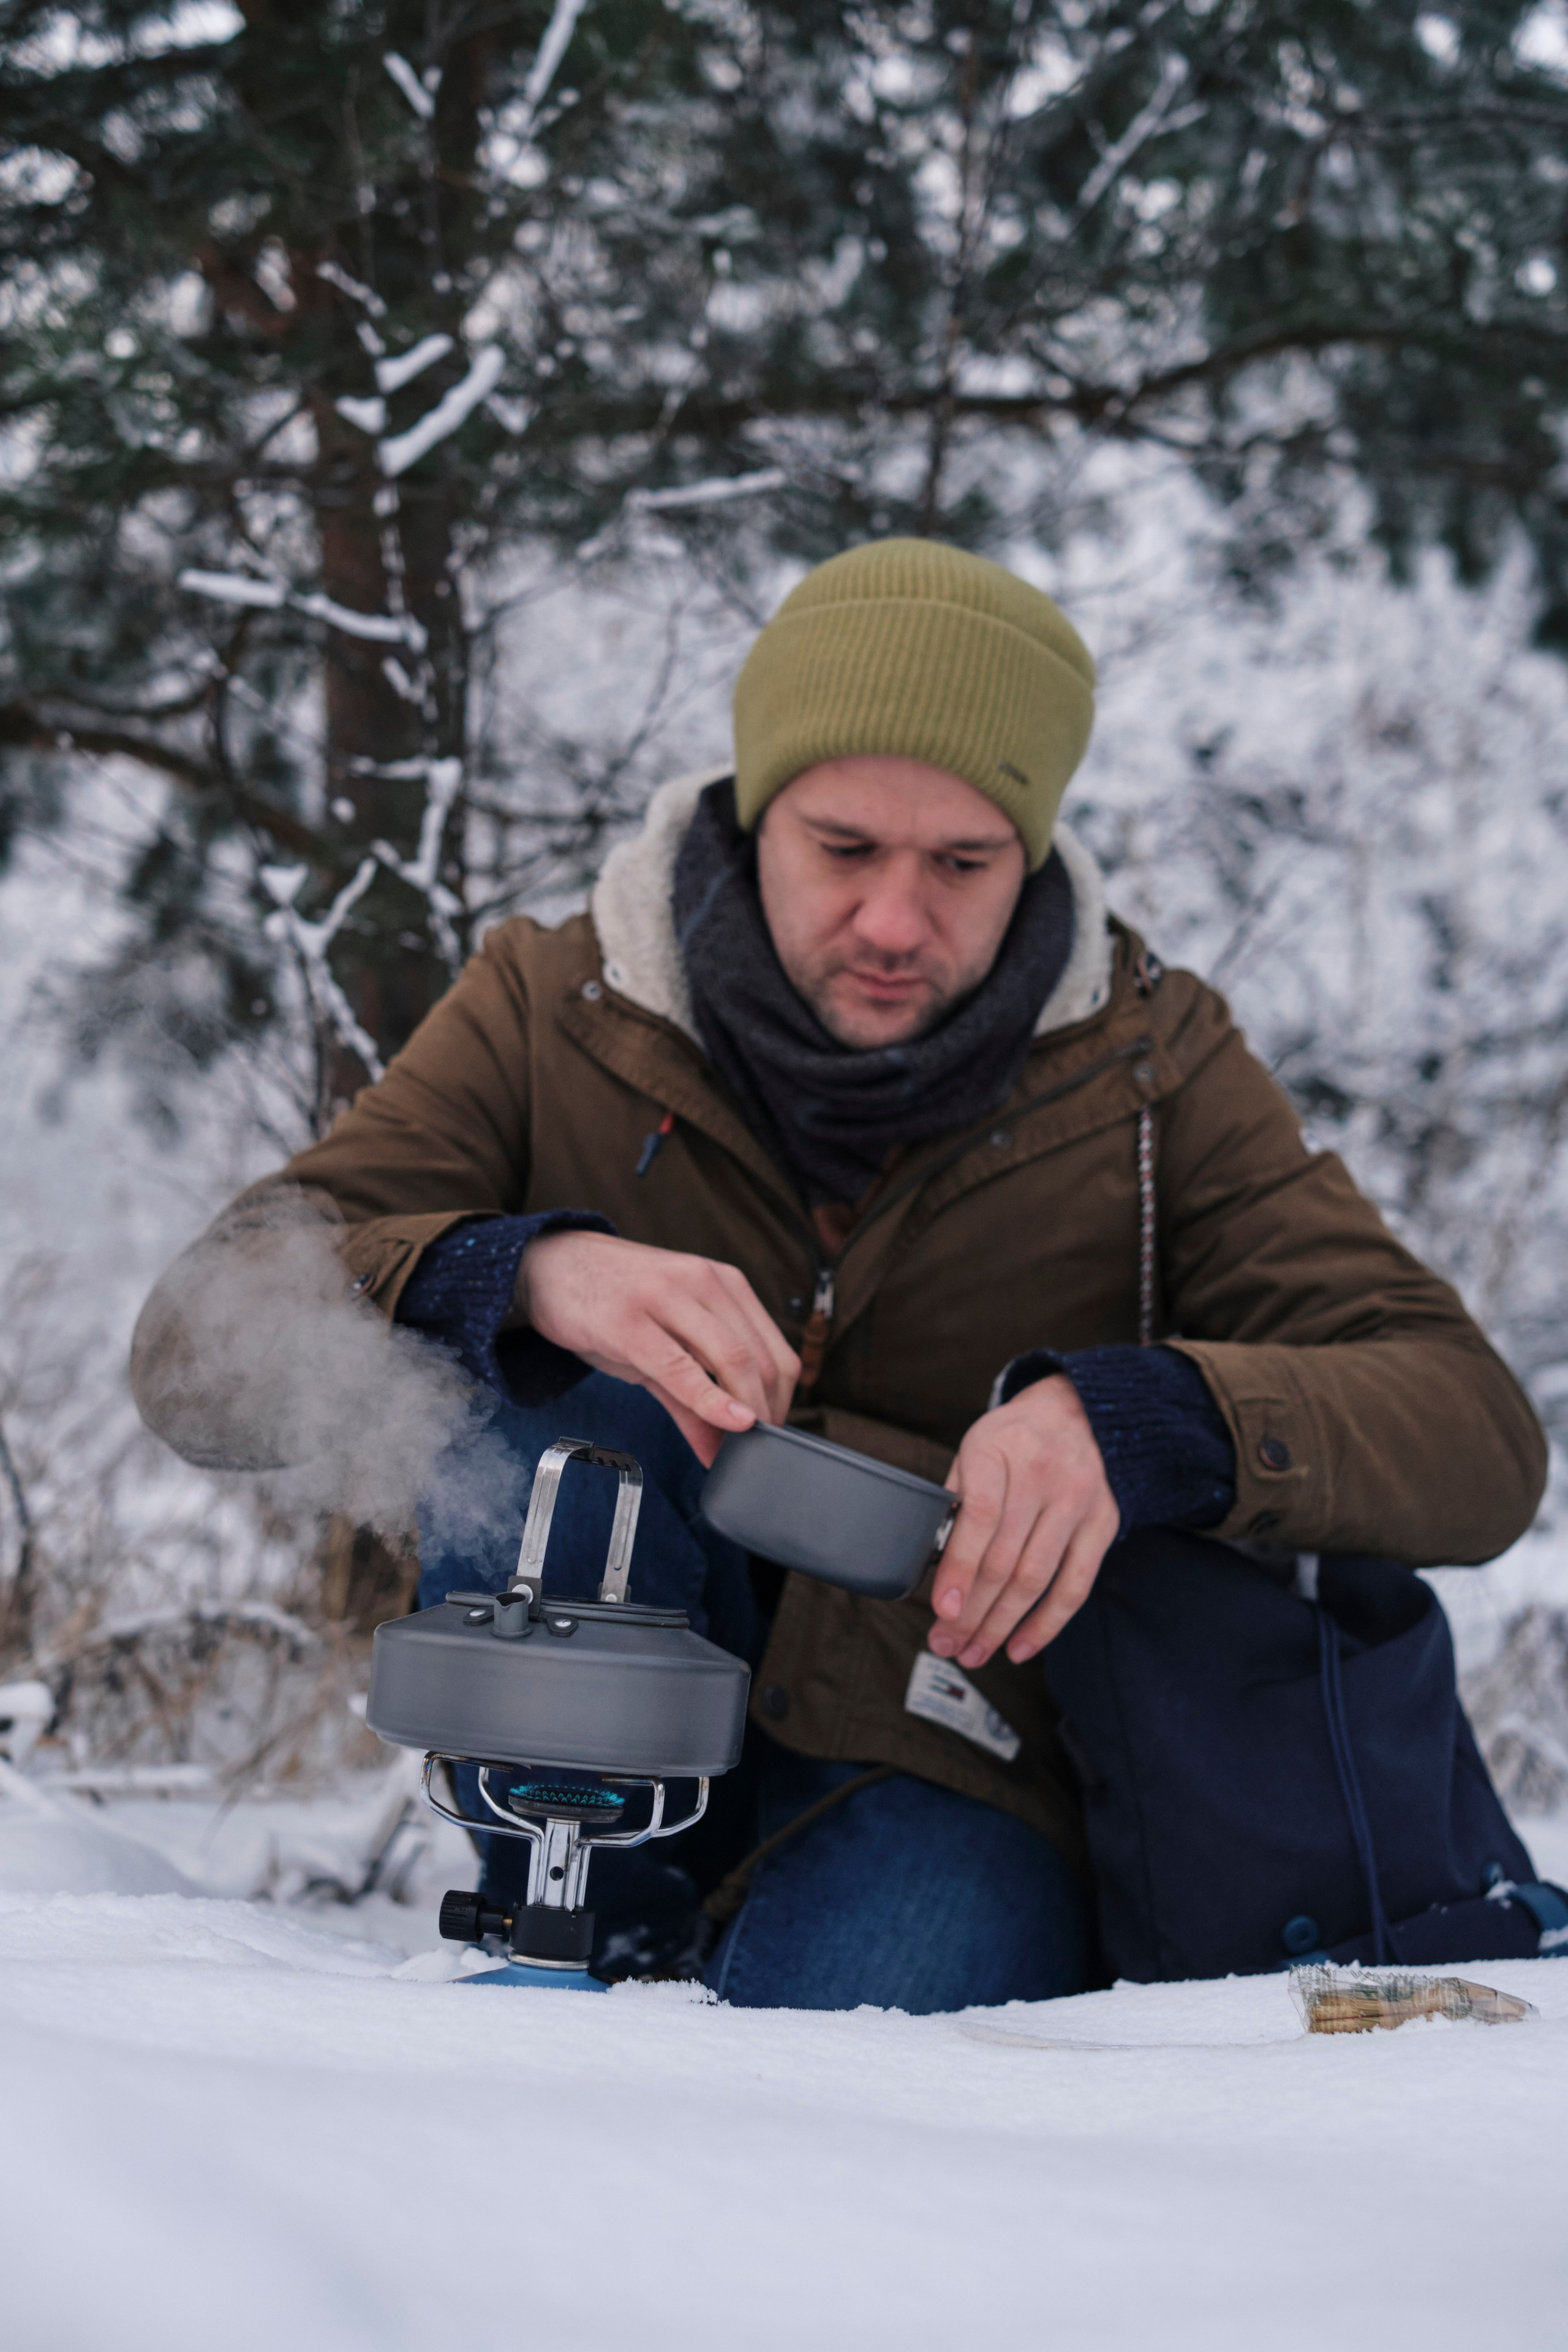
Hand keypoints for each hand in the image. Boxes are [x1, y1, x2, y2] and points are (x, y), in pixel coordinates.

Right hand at [517, 1232, 799, 1465]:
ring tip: (740, 1450)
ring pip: (731, 1357)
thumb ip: (694, 1396)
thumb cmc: (612, 1305)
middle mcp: (703, 1281)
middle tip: (760, 1451)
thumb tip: (720, 1451)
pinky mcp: (627, 1319)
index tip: (775, 1435)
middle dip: (768, 1413)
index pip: (776, 1348)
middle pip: (761, 1358)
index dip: (784, 1400)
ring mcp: (666, 1296)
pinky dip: (709, 1401)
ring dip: (745, 1412)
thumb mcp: (662, 1345)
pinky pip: (680, 1367)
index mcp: (722, 1283)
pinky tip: (721, 1427)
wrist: (549, 1265)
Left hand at [928, 1376, 1118, 1668]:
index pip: (980, 1518)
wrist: (1076, 1412)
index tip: (942, 1610)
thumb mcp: (972, 1450)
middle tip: (946, 1645)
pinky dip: (1047, 1623)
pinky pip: (1076, 1584)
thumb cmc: (1011, 1440)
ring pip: (1037, 1578)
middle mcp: (1041, 1474)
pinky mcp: (1104, 1522)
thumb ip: (956, 1502)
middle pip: (1005, 1558)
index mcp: (997, 1450)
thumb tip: (936, 1568)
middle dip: (972, 1612)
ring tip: (973, 1653)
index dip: (959, 1569)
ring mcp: (1077, 1499)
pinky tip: (1019, 1647)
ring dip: (1001, 1625)